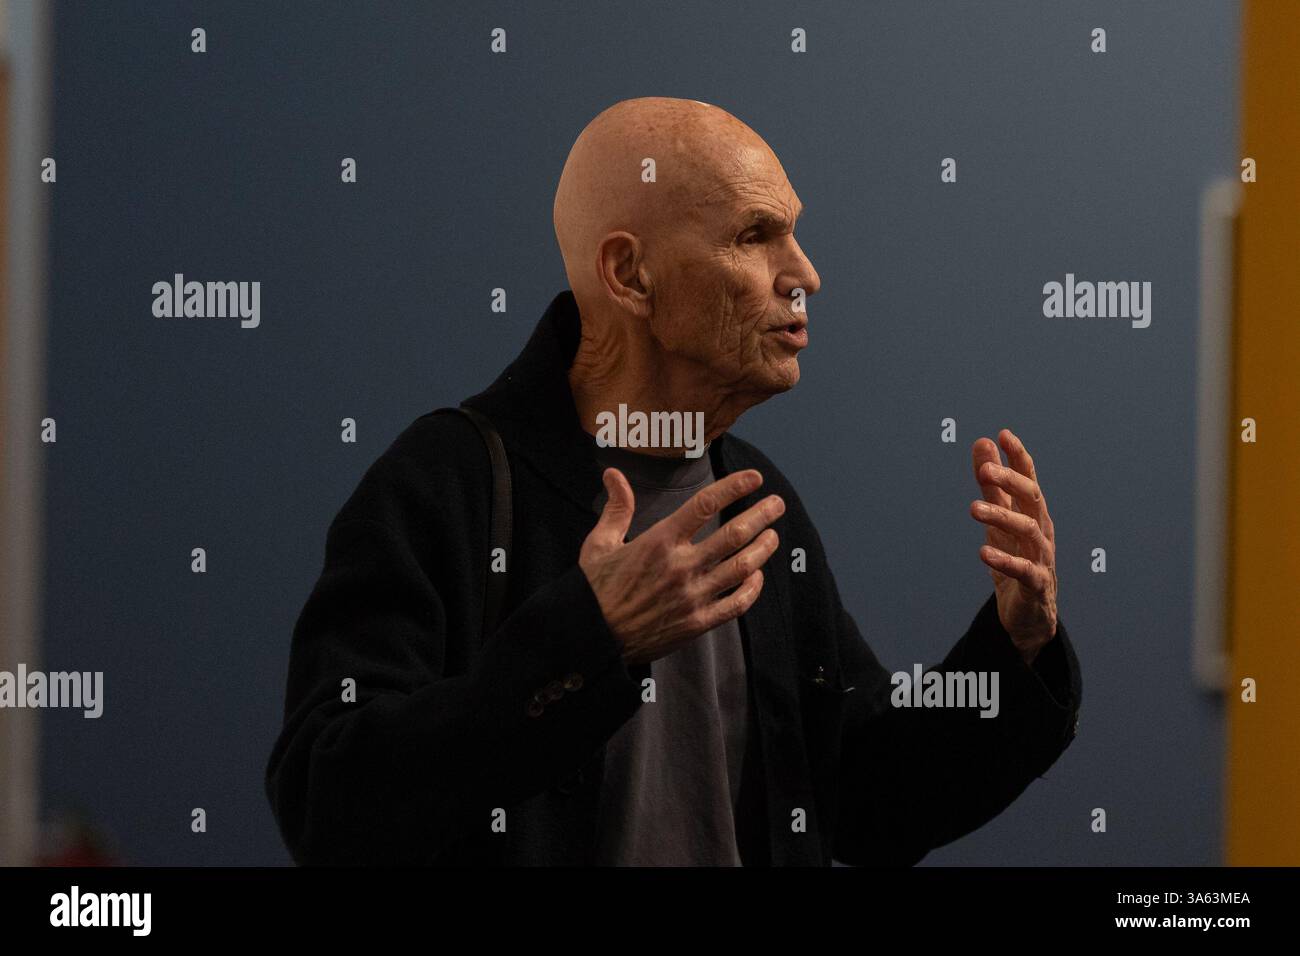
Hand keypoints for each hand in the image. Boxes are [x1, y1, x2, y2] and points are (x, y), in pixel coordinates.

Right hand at [579, 467, 783, 665]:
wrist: (593, 637)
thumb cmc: (595, 589)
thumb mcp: (600, 544)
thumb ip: (616, 508)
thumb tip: (613, 474)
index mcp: (659, 541)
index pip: (704, 505)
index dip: (734, 487)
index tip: (754, 478)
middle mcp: (681, 566)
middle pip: (734, 534)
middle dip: (762, 515)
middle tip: (777, 504)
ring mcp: (693, 596)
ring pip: (742, 567)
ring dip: (763, 548)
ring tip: (774, 535)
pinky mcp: (698, 622)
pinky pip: (736, 603)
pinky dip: (753, 588)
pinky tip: (757, 575)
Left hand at [968, 429, 1058, 664]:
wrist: (1028, 611)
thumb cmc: (1016, 558)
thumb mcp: (999, 519)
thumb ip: (991, 485)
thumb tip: (983, 443)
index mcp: (1033, 512)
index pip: (1028, 479)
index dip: (1018, 457)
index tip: (1003, 435)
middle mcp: (1042, 529)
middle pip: (1031, 498)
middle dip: (1010, 481)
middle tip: (983, 470)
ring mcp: (1041, 556)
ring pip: (1027, 530)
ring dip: (1000, 516)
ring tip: (972, 508)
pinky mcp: (1036, 583)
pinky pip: (1024, 569)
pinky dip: (1004, 560)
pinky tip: (983, 553)